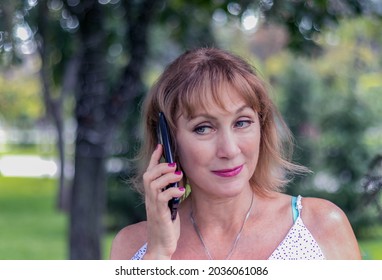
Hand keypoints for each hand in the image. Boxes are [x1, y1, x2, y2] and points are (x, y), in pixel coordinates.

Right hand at [142, 144, 183, 258]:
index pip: (150, 172)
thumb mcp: (169, 205)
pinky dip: (172, 191)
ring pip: (154, 184)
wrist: (161, 246)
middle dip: (161, 166)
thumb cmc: (166, 225)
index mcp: (152, 195)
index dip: (155, 158)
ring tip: (179, 175)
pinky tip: (181, 191)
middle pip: (148, 175)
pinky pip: (162, 198)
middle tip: (174, 164)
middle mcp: (149, 198)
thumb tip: (180, 177)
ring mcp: (153, 206)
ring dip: (167, 176)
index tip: (161, 145)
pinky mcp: (160, 214)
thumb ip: (171, 192)